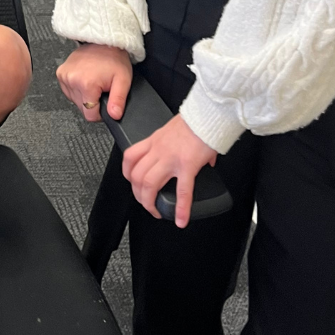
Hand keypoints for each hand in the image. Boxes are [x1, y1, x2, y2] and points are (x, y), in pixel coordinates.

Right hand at [56, 42, 131, 121]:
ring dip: (85, 95)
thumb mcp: (123, 80)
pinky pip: (69, 91)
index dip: (101, 112)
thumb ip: (119, 100)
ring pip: (75, 100)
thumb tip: (114, 116)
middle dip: (93, 102)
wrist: (103, 41)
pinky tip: (86, 79)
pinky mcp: (60, 73)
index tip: (105, 100)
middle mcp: (72, 79)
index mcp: (86, 84)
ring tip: (94, 82)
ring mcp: (64, 76)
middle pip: (82, 108)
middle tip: (101, 88)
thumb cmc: (114, 58)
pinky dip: (78, 89)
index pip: (90, 115)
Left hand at [122, 113, 216, 227]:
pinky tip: (182, 219)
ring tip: (157, 212)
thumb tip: (201, 161)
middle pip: (136, 176)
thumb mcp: (173, 130)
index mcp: (153, 141)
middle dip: (138, 195)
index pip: (130, 158)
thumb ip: (179, 146)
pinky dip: (182, 208)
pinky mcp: (187, 165)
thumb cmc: (194, 121)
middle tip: (146, 204)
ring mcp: (171, 158)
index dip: (127, 174)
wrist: (206, 115)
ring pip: (149, 184)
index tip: (133, 184)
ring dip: (150, 203)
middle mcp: (158, 150)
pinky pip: (182, 191)